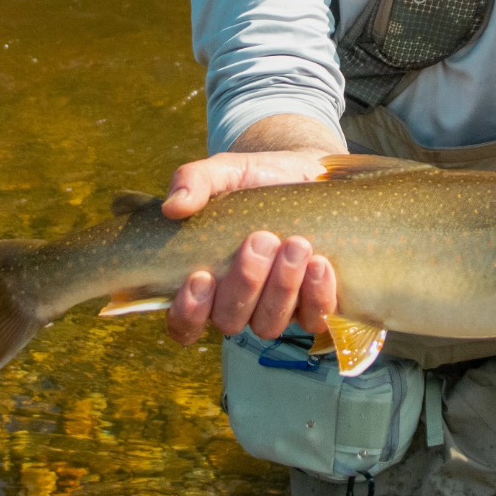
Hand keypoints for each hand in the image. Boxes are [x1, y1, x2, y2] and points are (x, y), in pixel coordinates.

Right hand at [164, 149, 337, 345]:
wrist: (308, 174)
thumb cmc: (255, 180)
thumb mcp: (224, 171)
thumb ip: (195, 181)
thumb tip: (174, 206)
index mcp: (205, 282)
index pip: (184, 322)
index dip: (189, 311)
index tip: (200, 276)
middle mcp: (236, 304)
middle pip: (230, 320)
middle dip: (245, 283)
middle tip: (262, 239)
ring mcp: (275, 309)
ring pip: (270, 323)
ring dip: (282, 288)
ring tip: (297, 245)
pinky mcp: (312, 306)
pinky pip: (314, 319)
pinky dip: (317, 296)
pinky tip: (321, 264)